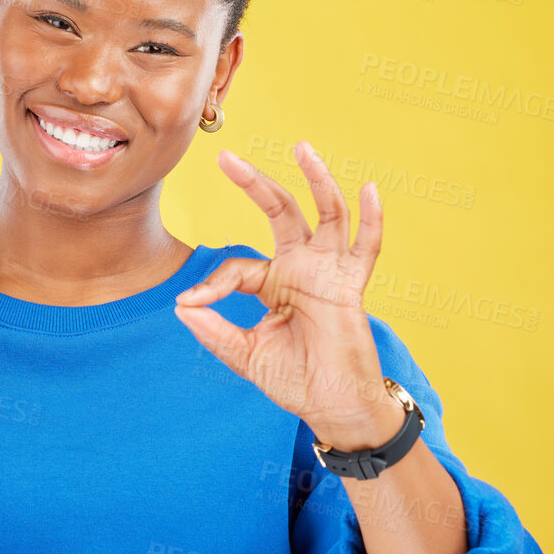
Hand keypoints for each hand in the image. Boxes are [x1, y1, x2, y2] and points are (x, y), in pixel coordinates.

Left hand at [173, 143, 405, 450]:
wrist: (330, 406)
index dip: (212, 283)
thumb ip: (214, 331)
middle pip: (280, 213)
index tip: (192, 303)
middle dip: (254, 184)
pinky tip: (369, 190)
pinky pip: (367, 248)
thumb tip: (181, 306)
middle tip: (226, 157)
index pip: (238, 266)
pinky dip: (372, 219)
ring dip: (316, 180)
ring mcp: (328, 273)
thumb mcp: (244, 355)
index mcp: (273, 283)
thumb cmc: (294, 380)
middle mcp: (301, 268)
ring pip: (326, 214)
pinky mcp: (350, 287)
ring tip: (302, 148)